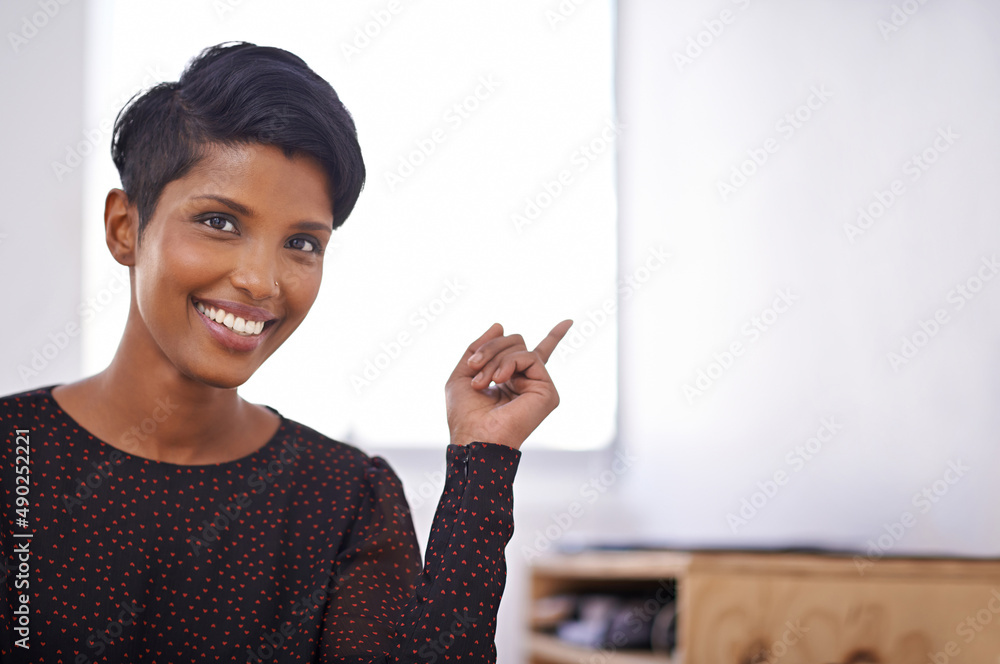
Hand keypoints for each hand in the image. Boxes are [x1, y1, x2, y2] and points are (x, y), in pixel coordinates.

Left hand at [445, 320, 572, 449]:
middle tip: (473, 367)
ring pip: (520, 346)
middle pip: (515, 342)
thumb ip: (478, 348)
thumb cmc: (465, 414)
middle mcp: (527, 382)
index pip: (530, 355)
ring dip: (494, 358)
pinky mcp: (547, 391)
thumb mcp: (462, 373)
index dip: (553, 337)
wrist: (473, 435)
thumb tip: (500, 325)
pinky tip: (500, 380)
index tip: (569, 321)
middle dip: (489, 349)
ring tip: (482, 381)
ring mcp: (538, 386)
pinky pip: (530, 357)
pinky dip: (510, 362)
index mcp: (510, 380)